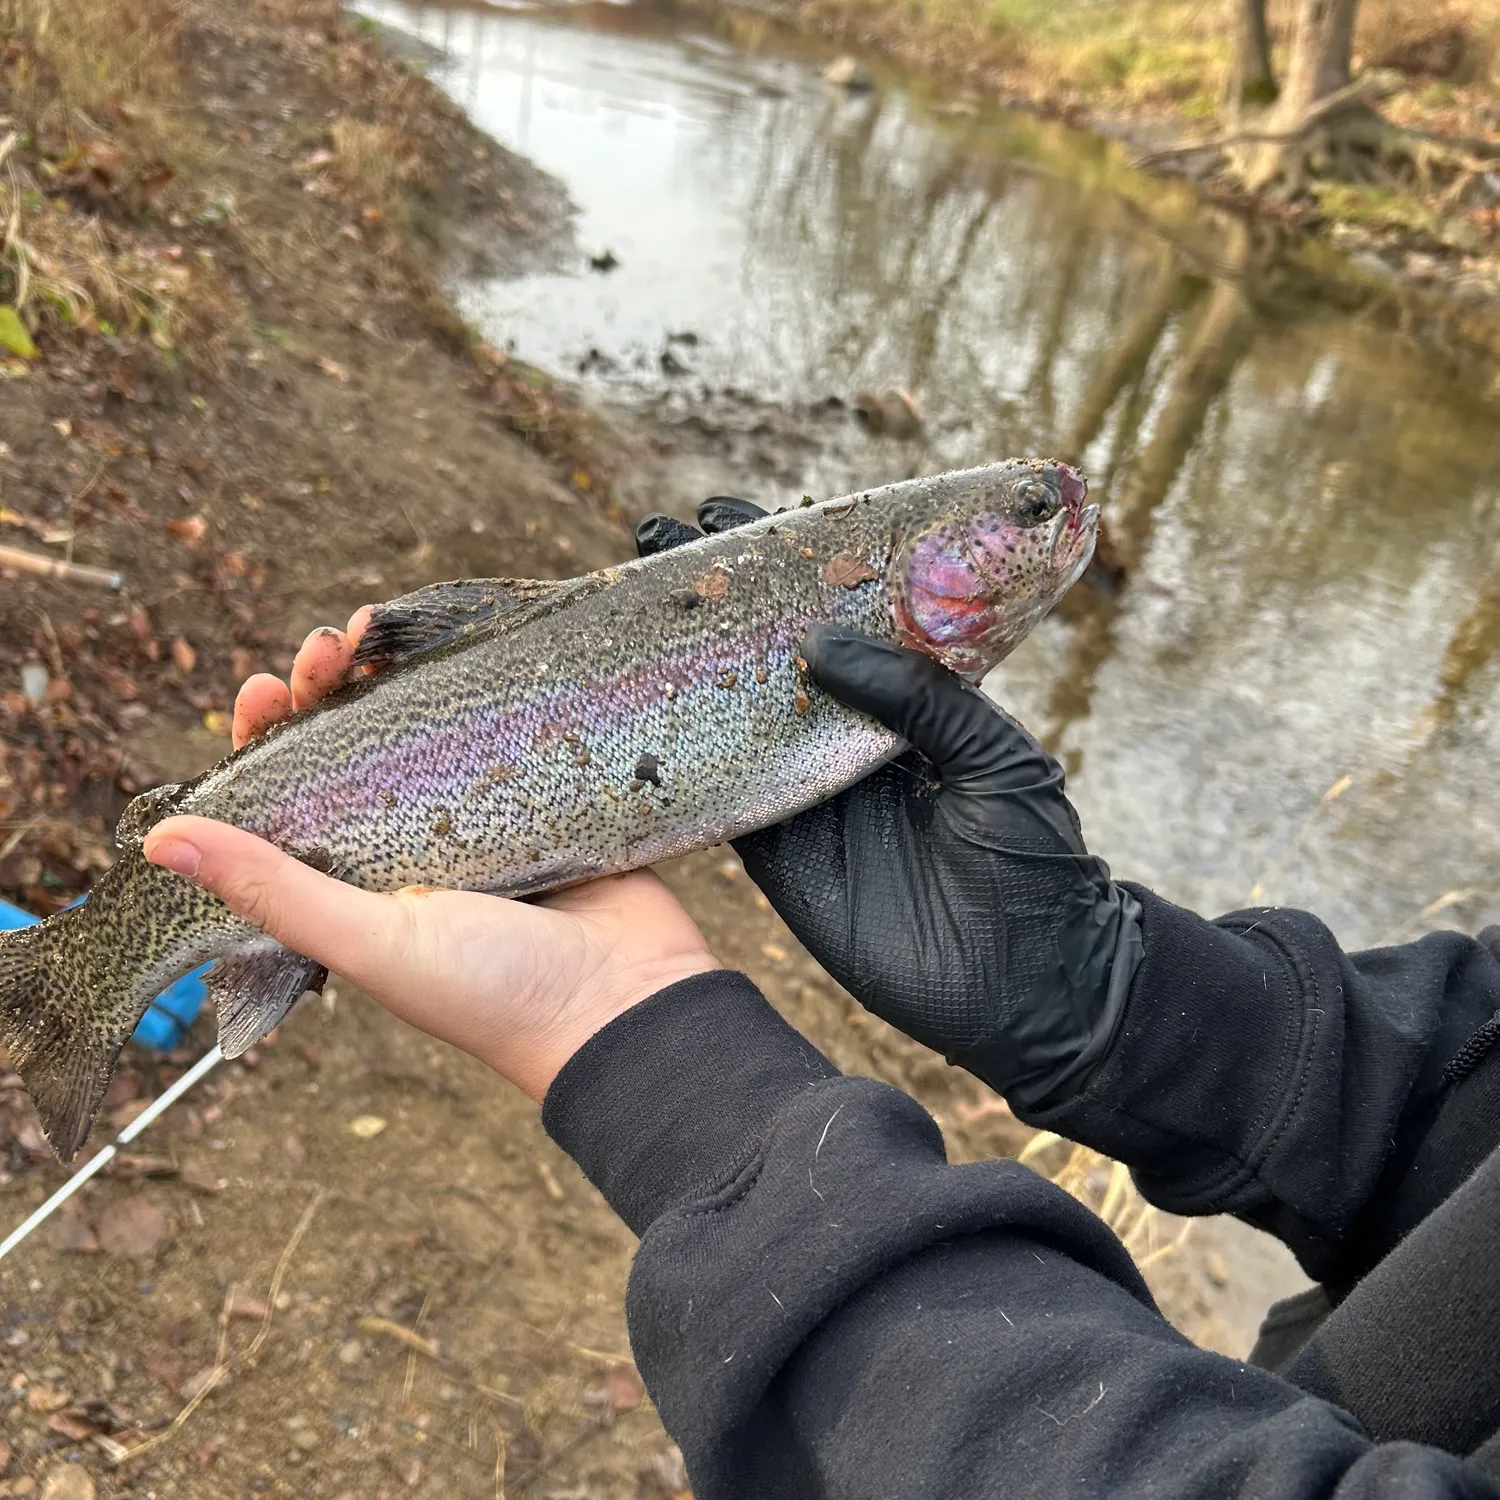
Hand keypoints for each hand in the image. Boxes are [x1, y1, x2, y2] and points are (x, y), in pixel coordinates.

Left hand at [143, 612, 719, 1100]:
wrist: (627, 1007)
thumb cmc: (496, 995)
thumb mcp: (376, 942)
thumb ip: (275, 892)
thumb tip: (160, 839)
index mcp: (358, 891)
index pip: (290, 804)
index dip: (266, 744)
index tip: (260, 693)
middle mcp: (412, 852)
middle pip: (354, 753)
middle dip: (328, 694)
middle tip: (324, 649)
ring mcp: (483, 822)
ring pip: (424, 733)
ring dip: (396, 678)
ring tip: (375, 631)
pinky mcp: (546, 800)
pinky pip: (501, 733)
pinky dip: (478, 689)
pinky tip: (463, 647)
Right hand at [636, 502, 1143, 1109]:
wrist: (1033, 990)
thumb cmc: (1038, 867)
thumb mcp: (1001, 761)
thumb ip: (921, 697)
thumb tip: (823, 641)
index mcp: (911, 703)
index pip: (843, 617)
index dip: (790, 566)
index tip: (734, 516)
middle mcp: (849, 738)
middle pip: (773, 656)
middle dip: (719, 601)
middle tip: (656, 541)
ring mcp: (810, 796)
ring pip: (735, 718)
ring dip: (685, 666)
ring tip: (627, 605)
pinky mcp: (780, 856)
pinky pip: (722, 801)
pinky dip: (680, 763)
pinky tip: (634, 713)